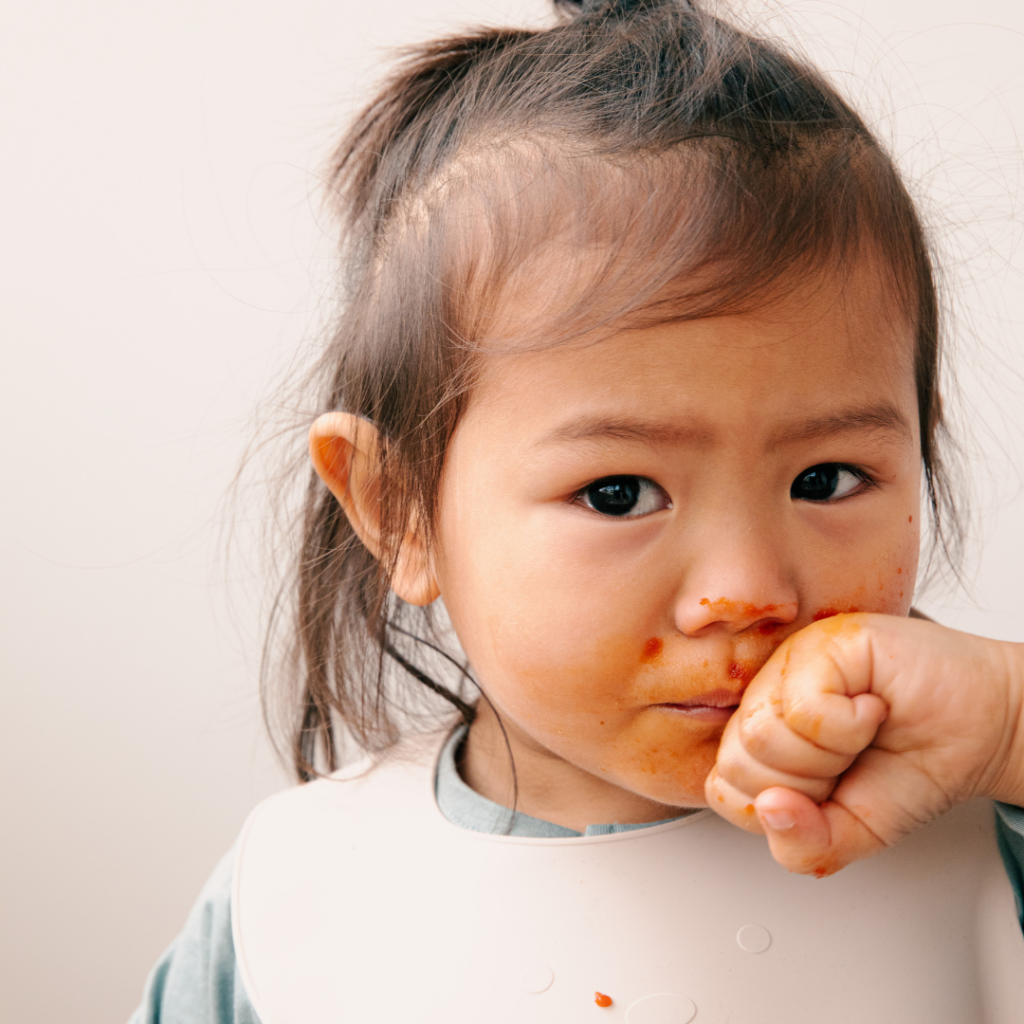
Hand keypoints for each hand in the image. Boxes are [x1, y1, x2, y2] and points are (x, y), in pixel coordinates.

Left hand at [705, 613, 1023, 875]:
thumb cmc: (914, 765)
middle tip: (848, 760)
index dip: (780, 809)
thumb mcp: (852, 831)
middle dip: (808, 784)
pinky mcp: (819, 643)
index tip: (826, 793)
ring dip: (831, 753)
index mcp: (760, 738)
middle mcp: (765, 697)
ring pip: (764, 735)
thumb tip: (769, 812)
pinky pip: (805, 708)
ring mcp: (788, 665)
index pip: (723, 789)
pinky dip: (852, 724)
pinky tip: (872, 706)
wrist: (985, 727)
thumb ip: (803, 845)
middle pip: (738, 763)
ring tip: (861, 731)